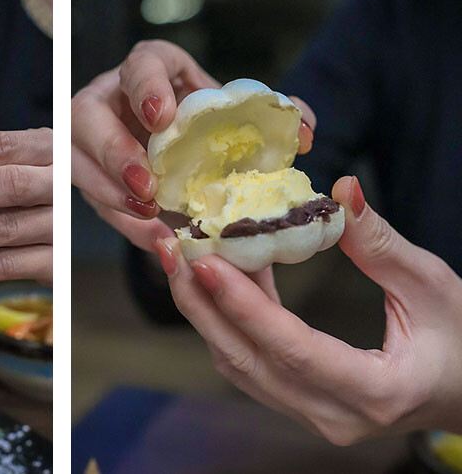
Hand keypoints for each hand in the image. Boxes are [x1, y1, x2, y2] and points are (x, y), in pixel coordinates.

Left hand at [0, 129, 52, 283]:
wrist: (81, 221)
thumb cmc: (31, 189)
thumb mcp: (18, 163)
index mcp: (50, 147)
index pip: (1, 147)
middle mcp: (61, 182)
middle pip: (8, 185)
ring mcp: (63, 223)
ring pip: (3, 228)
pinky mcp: (58, 261)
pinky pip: (9, 265)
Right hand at [72, 39, 314, 251]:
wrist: (180, 143)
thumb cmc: (204, 121)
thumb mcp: (233, 113)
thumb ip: (271, 116)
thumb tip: (304, 131)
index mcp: (150, 69)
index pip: (139, 66)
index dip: (146, 87)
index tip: (162, 117)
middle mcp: (108, 98)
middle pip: (86, 117)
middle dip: (114, 152)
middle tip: (149, 186)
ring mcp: (88, 137)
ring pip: (76, 160)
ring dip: (109, 192)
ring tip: (150, 217)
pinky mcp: (86, 172)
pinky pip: (91, 197)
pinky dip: (121, 220)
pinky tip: (152, 237)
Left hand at [154, 175, 461, 444]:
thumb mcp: (434, 286)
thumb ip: (382, 243)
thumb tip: (341, 190)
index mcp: (375, 391)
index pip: (293, 350)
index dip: (244, 306)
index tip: (205, 261)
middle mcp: (334, 414)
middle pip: (248, 361)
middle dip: (201, 304)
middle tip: (171, 250)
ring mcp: (313, 414)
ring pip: (239, 365)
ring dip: (206, 311)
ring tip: (182, 258)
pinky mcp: (300, 402)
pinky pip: (249, 364)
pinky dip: (227, 321)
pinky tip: (219, 277)